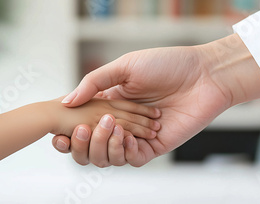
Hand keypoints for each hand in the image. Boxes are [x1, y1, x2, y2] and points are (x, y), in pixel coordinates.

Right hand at [53, 34, 259, 166]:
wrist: (203, 74)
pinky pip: (131, 159)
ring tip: (109, 127)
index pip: (80, 125)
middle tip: (82, 129)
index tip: (57, 133)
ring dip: (102, 146)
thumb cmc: (166, 64)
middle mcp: (120, 123)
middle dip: (81, 143)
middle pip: (90, 147)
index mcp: (109, 104)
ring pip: (108, 157)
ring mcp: (137, 137)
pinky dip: (122, 152)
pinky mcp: (154, 147)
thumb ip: (94, 82)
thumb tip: (66, 102)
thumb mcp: (125, 67)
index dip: (67, 133)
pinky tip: (124, 137)